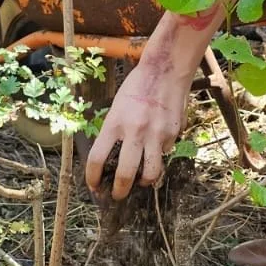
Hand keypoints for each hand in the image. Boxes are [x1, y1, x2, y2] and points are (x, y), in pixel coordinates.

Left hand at [85, 58, 188, 199]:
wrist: (165, 70)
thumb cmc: (137, 86)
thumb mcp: (117, 107)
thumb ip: (115, 131)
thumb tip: (112, 156)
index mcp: (114, 123)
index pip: (98, 159)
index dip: (93, 178)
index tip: (94, 186)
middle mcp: (134, 131)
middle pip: (125, 174)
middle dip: (119, 191)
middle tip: (117, 195)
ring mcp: (156, 135)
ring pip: (150, 173)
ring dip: (143, 182)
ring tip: (140, 182)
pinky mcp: (173, 135)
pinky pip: (165, 153)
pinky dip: (160, 155)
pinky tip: (158, 145)